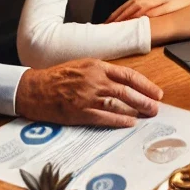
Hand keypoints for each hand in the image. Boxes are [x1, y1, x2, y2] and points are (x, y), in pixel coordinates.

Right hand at [16, 59, 162, 127]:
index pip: (128, 75)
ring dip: (135, 111)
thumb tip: (124, 83)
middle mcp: (95, 80)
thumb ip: (103, 73)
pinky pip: (103, 117)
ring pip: (118, 104)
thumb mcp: (83, 66)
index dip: (145, 85)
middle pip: (127, 91)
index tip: (156, 92)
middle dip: (145, 100)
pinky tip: (129, 123)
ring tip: (146, 115)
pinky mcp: (79, 112)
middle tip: (156, 108)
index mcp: (97, 67)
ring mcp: (87, 97)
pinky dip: (118, 120)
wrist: (33, 88)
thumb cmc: (59, 77)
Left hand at [105, 0, 189, 22]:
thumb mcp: (162, 2)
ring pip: (141, 6)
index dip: (118, 11)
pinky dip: (145, 16)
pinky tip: (138, 22)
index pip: (130, 2)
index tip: (108, 21)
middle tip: (109, 25)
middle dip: (120, 15)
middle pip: (132, 4)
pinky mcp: (170, 4)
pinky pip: (155, 10)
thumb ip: (150, 8)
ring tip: (119, 25)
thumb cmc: (179, 0)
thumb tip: (135, 19)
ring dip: (129, 16)